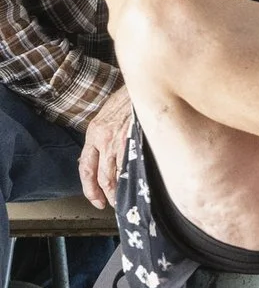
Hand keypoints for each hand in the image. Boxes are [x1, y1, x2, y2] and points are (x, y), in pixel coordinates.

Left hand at [79, 88, 132, 208]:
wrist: (143, 82)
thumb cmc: (132, 98)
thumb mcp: (112, 114)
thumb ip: (108, 134)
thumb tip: (110, 154)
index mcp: (95, 132)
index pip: (85, 166)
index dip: (89, 187)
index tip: (96, 199)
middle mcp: (103, 138)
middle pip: (101, 176)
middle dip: (105, 195)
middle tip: (112, 205)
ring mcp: (119, 141)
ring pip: (115, 176)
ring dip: (120, 192)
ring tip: (126, 202)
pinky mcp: (135, 140)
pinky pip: (132, 167)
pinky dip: (134, 181)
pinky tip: (139, 187)